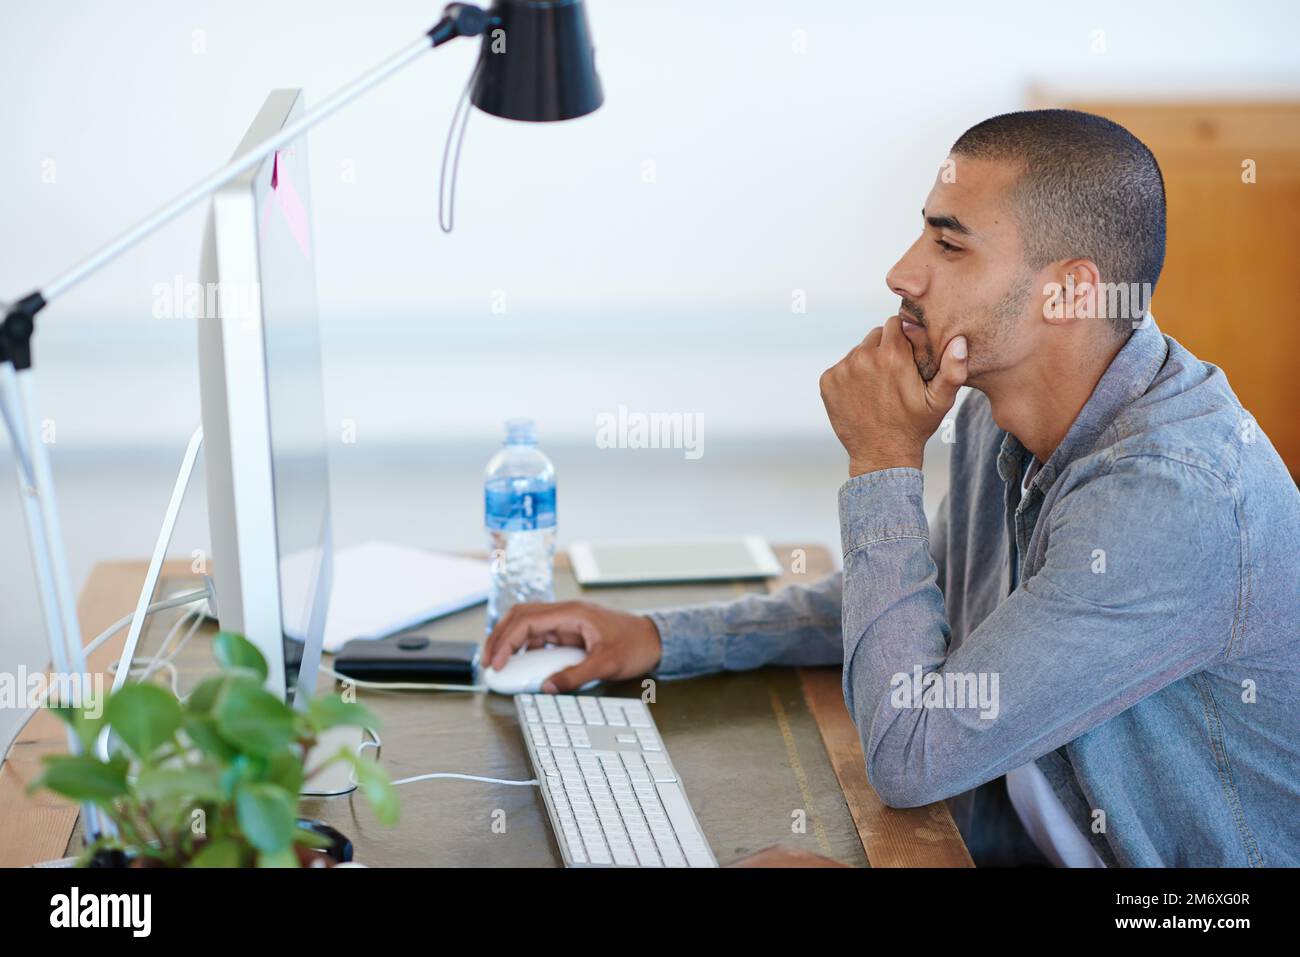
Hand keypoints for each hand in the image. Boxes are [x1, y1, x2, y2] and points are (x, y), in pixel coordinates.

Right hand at [482, 600, 662, 692]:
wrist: (655, 640)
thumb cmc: (635, 645)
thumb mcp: (606, 664)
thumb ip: (574, 676)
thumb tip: (546, 688)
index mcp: (572, 613)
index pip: (527, 621)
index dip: (506, 641)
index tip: (496, 663)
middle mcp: (566, 612)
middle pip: (520, 616)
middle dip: (499, 637)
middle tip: (487, 661)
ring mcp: (567, 621)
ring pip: (527, 624)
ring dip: (510, 641)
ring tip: (498, 664)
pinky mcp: (570, 631)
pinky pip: (540, 636)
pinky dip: (525, 648)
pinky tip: (520, 663)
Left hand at [819, 315, 966, 476]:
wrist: (882, 455)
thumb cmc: (914, 427)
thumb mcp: (941, 401)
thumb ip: (953, 369)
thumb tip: (959, 342)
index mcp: (892, 355)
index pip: (896, 323)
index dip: (904, 337)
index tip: (908, 355)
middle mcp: (863, 357)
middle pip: (876, 335)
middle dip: (885, 348)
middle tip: (894, 374)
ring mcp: (842, 369)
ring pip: (858, 351)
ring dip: (868, 362)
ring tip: (879, 387)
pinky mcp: (828, 381)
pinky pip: (841, 367)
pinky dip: (850, 376)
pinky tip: (863, 395)